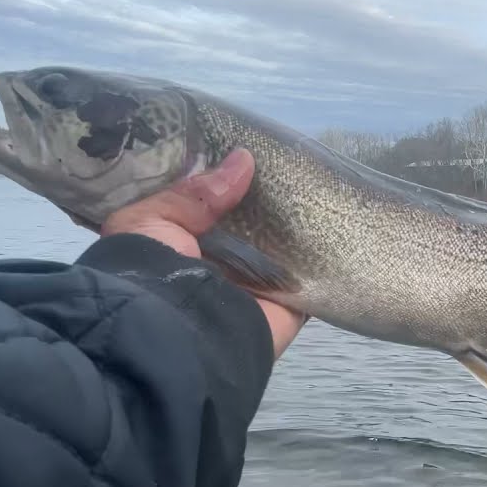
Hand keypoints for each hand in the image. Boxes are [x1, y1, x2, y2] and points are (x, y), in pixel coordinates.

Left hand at [100, 148, 305, 357]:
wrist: (172, 338)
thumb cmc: (149, 273)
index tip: (251, 148)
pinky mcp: (287, 307)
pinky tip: (337, 221)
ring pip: (284, 249)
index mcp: (182, 246)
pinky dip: (324, 255)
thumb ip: (194, 193)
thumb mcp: (151, 219)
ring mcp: (256, 288)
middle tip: (295, 159)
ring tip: (322, 180)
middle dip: (270, 199)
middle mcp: (220, 267)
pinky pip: (311, 277)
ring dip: (300, 224)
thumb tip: (244, 158)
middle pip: (252, 227)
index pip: (210, 209)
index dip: (228, 182)